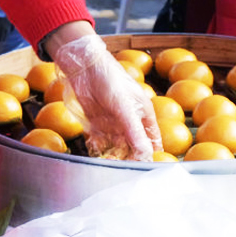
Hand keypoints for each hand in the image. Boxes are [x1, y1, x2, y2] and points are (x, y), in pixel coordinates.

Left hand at [50, 30, 161, 160]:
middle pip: (134, 148)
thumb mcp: (125, 107)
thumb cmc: (110, 80)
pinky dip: (99, 149)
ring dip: (113, 156)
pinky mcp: (97, 125)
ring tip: (108, 161)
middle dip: (129, 159)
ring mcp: (113, 124)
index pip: (152, 142)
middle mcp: (130, 122)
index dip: (150, 155)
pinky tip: (97, 151)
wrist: (83, 67)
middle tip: (121, 167)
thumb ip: (134, 131)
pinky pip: (101, 143)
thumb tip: (145, 154)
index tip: (144, 169)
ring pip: (117, 148)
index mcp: (144, 116)